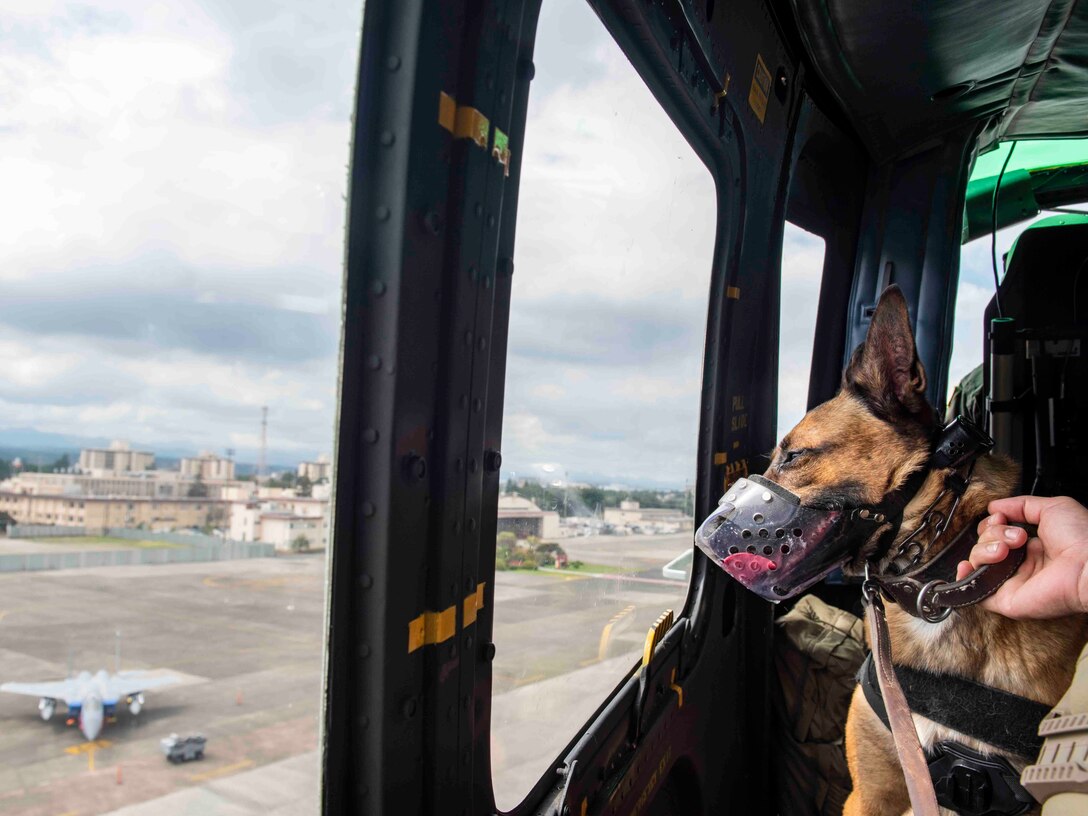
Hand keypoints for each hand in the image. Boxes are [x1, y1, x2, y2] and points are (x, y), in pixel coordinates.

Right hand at [953, 496, 1087, 619]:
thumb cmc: (1082, 539)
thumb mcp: (1053, 508)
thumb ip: (1021, 505)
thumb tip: (994, 507)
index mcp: (1032, 547)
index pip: (996, 534)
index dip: (992, 524)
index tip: (1002, 518)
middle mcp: (1021, 565)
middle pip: (984, 545)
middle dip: (991, 534)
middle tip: (1015, 536)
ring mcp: (1013, 583)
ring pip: (978, 562)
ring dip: (984, 549)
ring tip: (1005, 549)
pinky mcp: (1007, 600)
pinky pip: (976, 592)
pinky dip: (965, 578)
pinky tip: (968, 564)